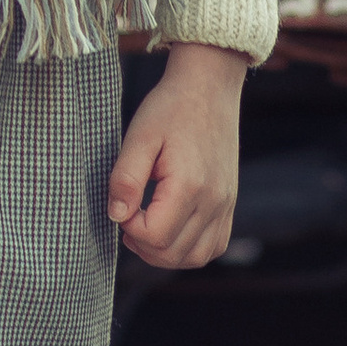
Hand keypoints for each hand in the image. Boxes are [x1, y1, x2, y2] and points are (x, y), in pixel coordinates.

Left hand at [106, 41, 244, 270]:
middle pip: (175, 254)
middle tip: (127, 220)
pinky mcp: (229, 203)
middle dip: (143, 246)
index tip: (121, 206)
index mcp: (189, 185)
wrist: (208, 88)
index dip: (129, 228)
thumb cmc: (169, 108)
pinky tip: (171, 230)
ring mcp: (226, 204)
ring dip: (166, 254)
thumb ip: (125, 178)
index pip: (155, 236)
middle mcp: (213, 201)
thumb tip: (117, 216)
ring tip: (145, 229)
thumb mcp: (139, 136)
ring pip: (197, 257)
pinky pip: (215, 245)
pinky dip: (191, 249)